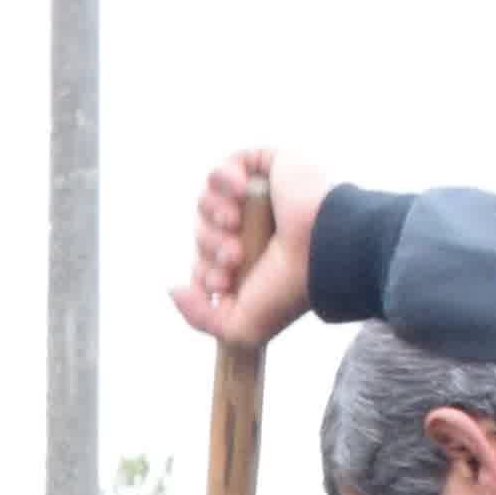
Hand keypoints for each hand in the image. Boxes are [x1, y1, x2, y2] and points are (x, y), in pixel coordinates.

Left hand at [172, 147, 324, 347]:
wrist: (321, 250)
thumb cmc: (288, 290)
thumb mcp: (241, 328)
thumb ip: (200, 318)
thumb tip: (174, 288)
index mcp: (249, 265)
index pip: (204, 263)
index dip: (205, 271)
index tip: (224, 281)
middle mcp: (252, 232)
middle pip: (202, 233)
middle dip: (210, 246)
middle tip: (234, 255)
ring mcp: (258, 200)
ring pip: (208, 201)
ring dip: (214, 215)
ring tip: (234, 224)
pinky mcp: (267, 168)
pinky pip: (226, 166)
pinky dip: (223, 178)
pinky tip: (239, 192)